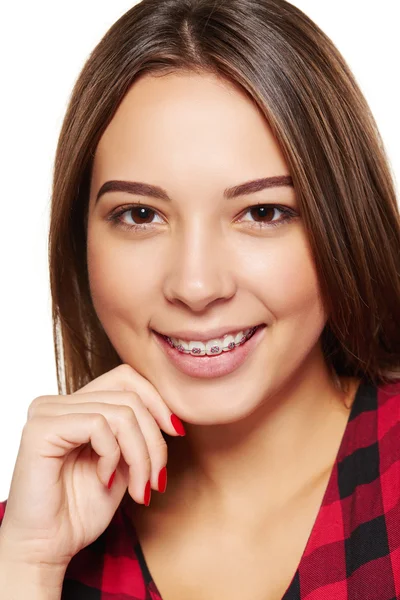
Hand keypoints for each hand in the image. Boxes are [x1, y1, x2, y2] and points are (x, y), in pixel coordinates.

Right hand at [0, 364, 183, 570]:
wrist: (46, 549)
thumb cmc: (79, 511)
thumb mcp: (122, 464)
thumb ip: (137, 434)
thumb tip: (170, 416)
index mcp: (75, 406)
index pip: (125, 378)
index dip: (157, 401)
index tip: (175, 433)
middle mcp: (58, 402)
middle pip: (129, 396)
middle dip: (154, 440)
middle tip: (157, 479)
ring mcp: (48, 412)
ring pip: (121, 413)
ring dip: (141, 456)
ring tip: (139, 489)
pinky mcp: (41, 428)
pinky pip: (98, 425)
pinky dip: (113, 456)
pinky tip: (104, 480)